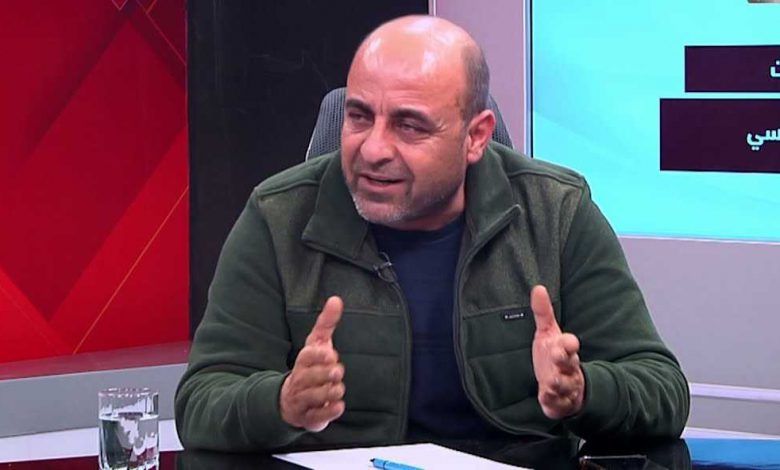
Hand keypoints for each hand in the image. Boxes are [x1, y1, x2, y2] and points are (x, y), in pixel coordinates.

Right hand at [280, 296, 345, 431]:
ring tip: (337, 389)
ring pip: (315, 396)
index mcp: (303, 361)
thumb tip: (336, 299)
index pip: (306, 356)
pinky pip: (318, 416)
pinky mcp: (308, 417)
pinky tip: (338, 405)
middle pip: (310, 377)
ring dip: (330, 392)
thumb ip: (326, 323)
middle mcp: (300, 380)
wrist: (291, 400)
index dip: (318, 356)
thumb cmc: (310, 367)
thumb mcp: (317, 343)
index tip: (331, 355)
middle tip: (337, 372)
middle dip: (325, 374)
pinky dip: (330, 411)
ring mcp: (302, 399)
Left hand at [530, 285, 584, 418]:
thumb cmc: (555, 356)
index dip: (570, 343)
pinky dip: (552, 401)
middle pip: (570, 363)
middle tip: (558, 356)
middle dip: (565, 360)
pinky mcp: (559, 402)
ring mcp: (565, 386)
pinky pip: (558, 403)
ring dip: (559, 383)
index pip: (571, 345)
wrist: (567, 387)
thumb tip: (538, 288)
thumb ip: (543, 314)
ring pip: (565, 385)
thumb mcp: (548, 334)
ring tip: (550, 382)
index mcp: (565, 350)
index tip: (568, 340)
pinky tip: (545, 397)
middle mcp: (568, 368)